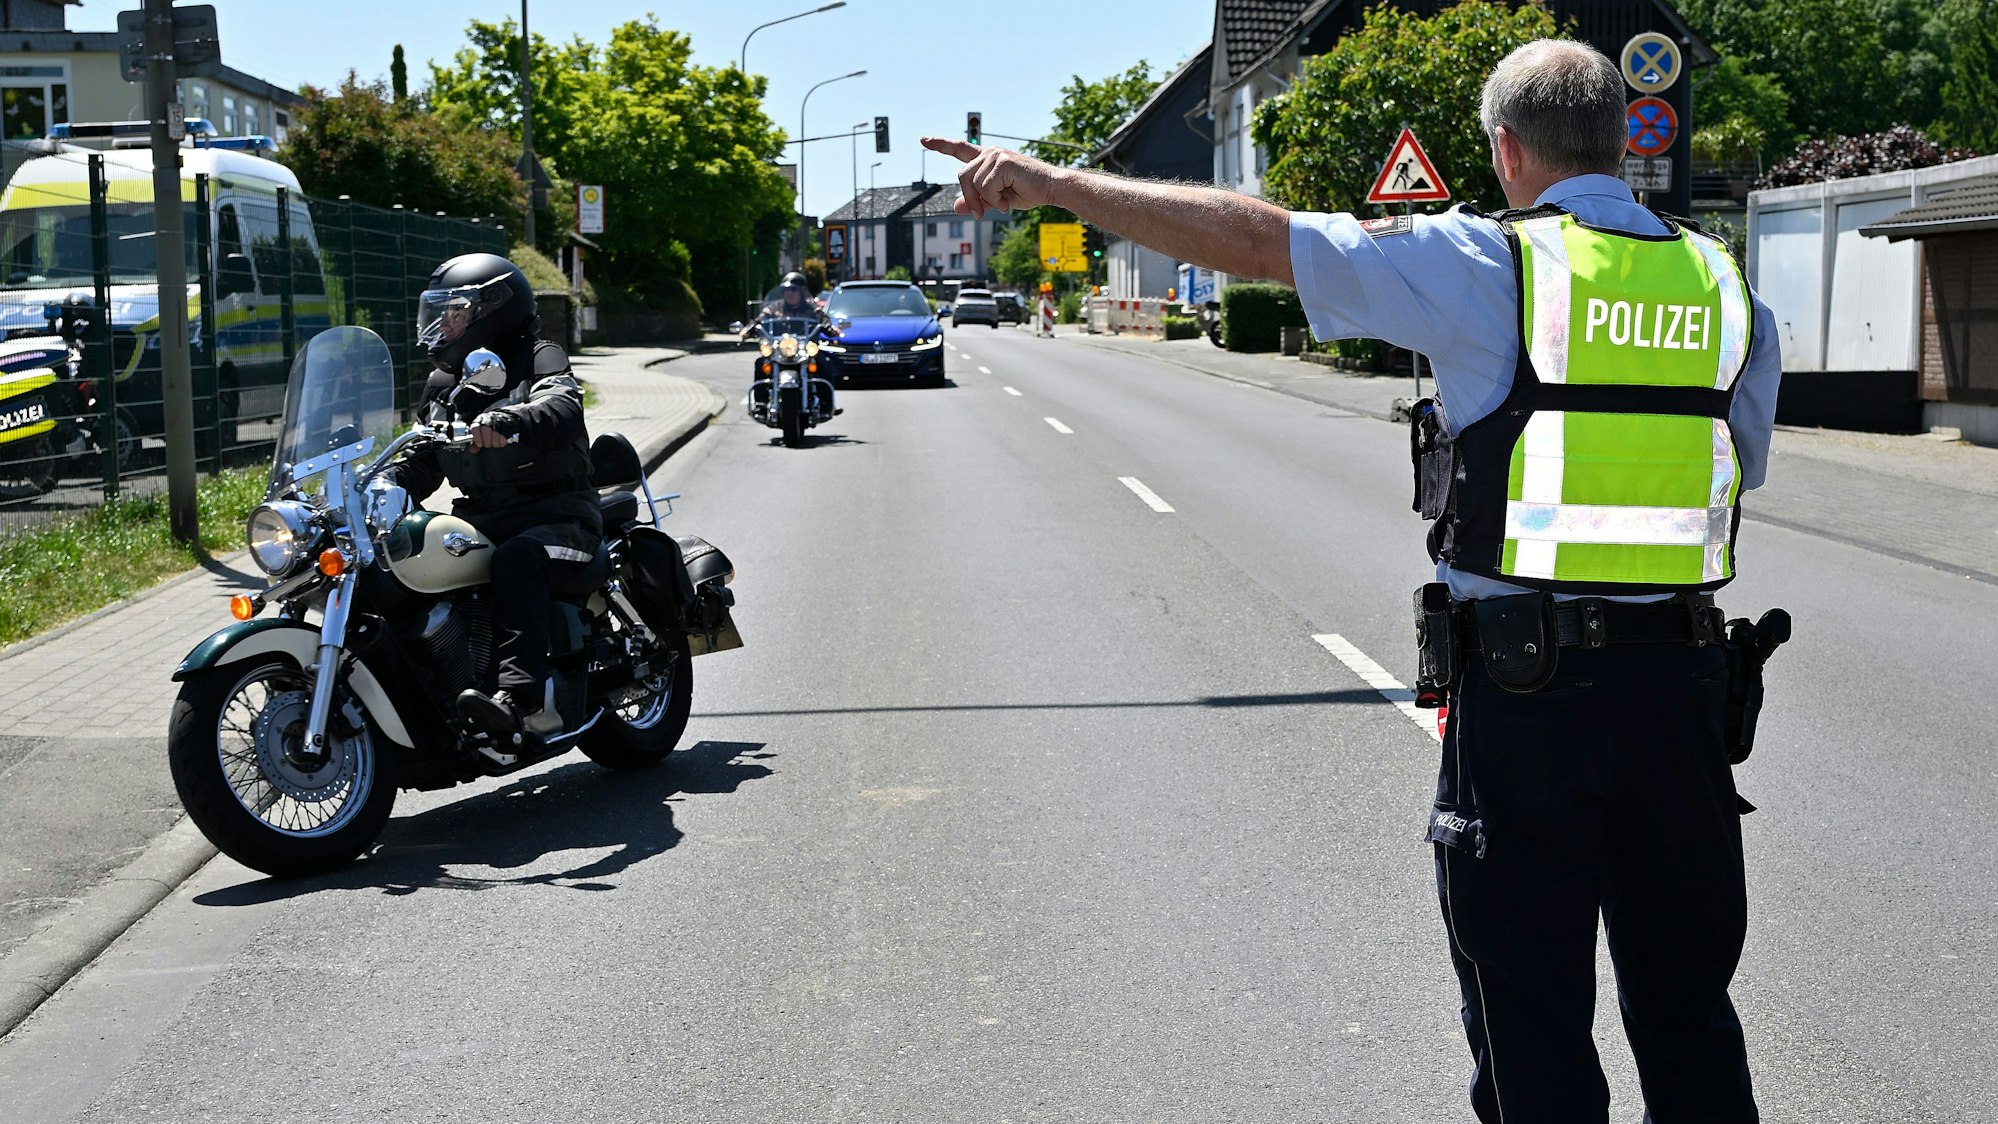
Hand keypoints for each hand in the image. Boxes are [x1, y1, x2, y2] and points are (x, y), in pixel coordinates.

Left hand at [468, 423, 508, 450]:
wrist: (503, 419)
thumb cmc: (490, 428)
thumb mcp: (481, 433)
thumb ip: (476, 442)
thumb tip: (472, 450)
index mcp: (479, 420)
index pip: (475, 427)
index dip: (477, 437)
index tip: (479, 445)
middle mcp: (488, 418)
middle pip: (486, 429)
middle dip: (487, 440)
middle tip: (488, 445)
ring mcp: (499, 420)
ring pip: (496, 432)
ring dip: (495, 442)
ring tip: (495, 444)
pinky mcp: (508, 423)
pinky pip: (505, 434)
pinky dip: (502, 441)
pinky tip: (501, 443)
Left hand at [920, 137, 1061, 214]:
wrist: (1051, 188)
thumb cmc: (1027, 192)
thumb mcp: (996, 200)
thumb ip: (976, 201)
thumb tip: (954, 207)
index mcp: (988, 159)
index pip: (960, 149)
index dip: (941, 145)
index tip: (924, 140)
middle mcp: (990, 153)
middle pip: (962, 176)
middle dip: (970, 198)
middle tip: (981, 214)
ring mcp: (996, 154)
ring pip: (973, 183)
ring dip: (986, 200)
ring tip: (1003, 204)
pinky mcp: (1002, 161)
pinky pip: (986, 187)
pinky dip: (995, 199)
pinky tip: (1008, 199)